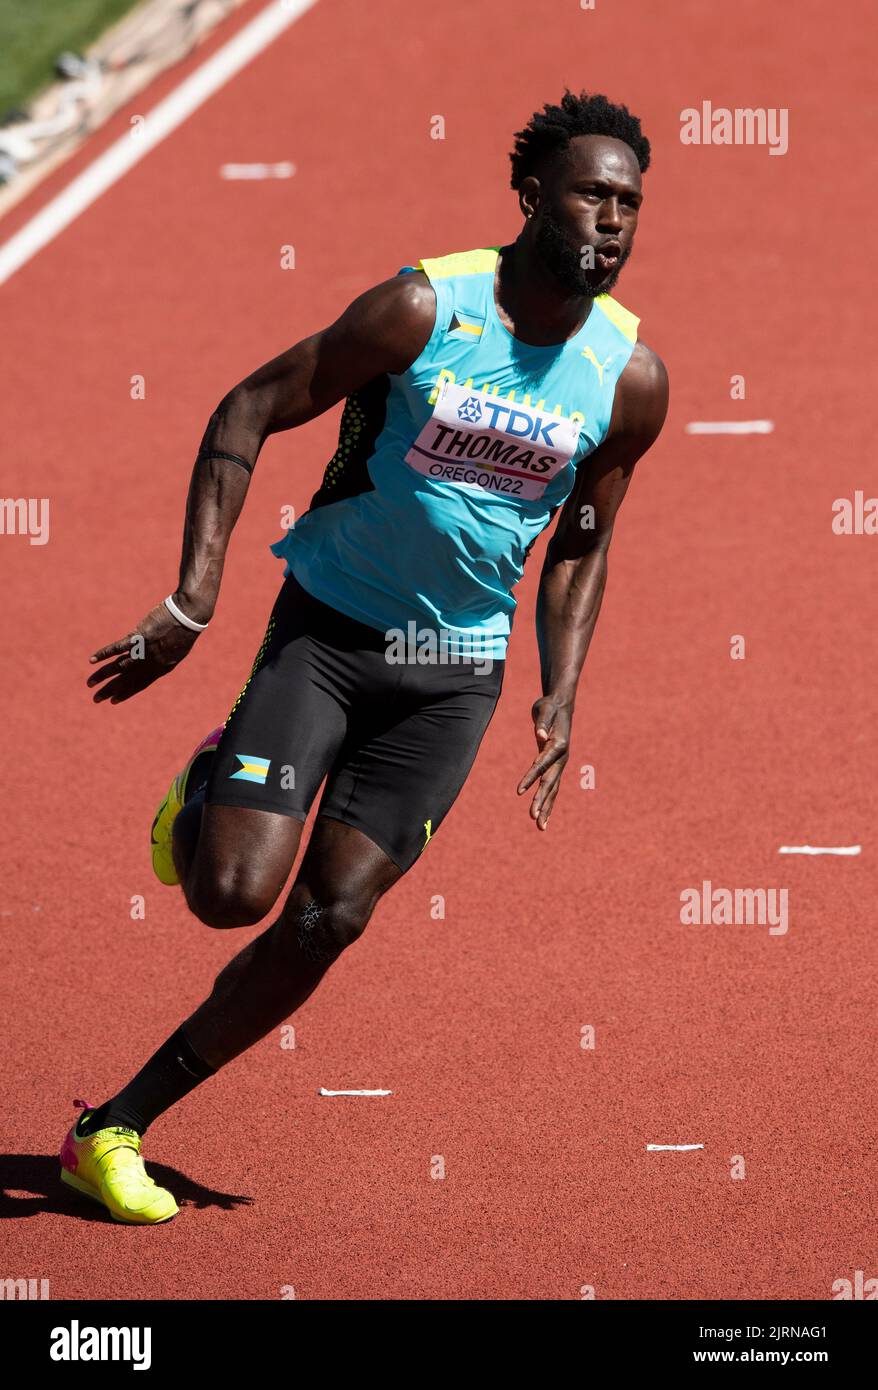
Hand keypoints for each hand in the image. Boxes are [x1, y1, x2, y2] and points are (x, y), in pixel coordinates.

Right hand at [87, 601, 202, 704]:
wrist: (189, 614)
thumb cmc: (186, 628)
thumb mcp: (177, 648)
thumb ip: (163, 656)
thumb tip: (152, 658)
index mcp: (163, 667)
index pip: (140, 684)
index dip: (126, 693)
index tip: (113, 700)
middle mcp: (152, 663)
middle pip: (127, 679)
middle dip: (110, 690)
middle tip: (96, 699)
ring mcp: (145, 651)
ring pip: (120, 666)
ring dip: (103, 675)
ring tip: (89, 684)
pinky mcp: (139, 637)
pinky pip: (118, 648)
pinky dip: (104, 654)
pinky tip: (92, 660)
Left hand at [517, 696, 571, 829]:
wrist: (561, 706)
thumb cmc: (550, 706)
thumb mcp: (545, 710)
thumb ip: (542, 722)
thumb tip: (539, 735)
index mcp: (558, 746)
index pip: (541, 765)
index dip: (530, 778)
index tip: (519, 792)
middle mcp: (561, 758)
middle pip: (550, 783)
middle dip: (542, 801)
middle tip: (533, 818)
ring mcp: (560, 764)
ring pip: (553, 790)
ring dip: (546, 808)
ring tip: (540, 827)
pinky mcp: (555, 766)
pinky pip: (551, 787)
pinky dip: (547, 801)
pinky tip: (543, 816)